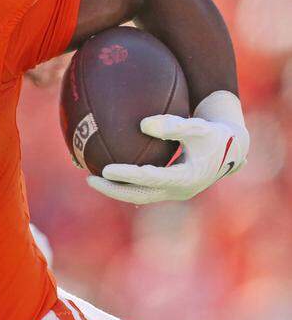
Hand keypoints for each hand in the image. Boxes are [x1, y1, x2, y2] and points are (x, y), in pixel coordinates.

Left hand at [87, 98, 248, 204]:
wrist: (231, 149)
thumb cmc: (214, 134)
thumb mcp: (198, 126)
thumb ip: (172, 125)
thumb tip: (142, 124)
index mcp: (186, 178)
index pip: (151, 178)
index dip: (128, 175)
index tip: (106, 169)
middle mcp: (179, 190)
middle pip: (139, 195)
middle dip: (113, 189)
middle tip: (89, 179)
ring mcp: (173, 192)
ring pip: (139, 195)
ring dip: (116, 189)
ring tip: (91, 177)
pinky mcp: (169, 189)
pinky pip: (142, 189)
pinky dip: (125, 184)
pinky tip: (106, 175)